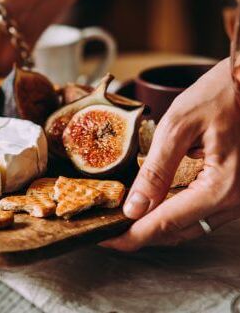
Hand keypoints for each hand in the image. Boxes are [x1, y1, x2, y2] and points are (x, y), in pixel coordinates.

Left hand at [101, 58, 239, 250]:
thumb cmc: (220, 95)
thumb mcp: (178, 127)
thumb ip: (156, 170)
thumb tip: (134, 207)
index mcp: (222, 186)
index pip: (167, 223)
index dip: (132, 235)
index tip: (106, 239)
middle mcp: (235, 201)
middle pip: (179, 232)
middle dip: (141, 235)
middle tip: (109, 231)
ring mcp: (238, 199)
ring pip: (190, 227)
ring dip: (157, 228)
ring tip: (124, 223)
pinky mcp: (234, 192)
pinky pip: (201, 215)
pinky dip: (174, 216)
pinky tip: (152, 211)